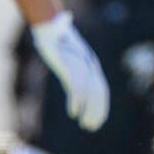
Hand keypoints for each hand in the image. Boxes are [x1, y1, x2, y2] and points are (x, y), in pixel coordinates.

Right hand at [32, 11, 109, 130]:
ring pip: (89, 91)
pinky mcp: (69, 65)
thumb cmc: (60, 39)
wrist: (52, 27)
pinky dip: (76, 99)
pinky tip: (73, 112)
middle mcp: (89, 65)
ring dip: (88, 109)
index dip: (101, 105)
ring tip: (85, 124)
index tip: (98, 120)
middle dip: (97, 111)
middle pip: (98, 92)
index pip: (102, 88)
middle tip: (92, 127)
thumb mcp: (70, 56)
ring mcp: (80, 65)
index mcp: (91, 64)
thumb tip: (76, 80)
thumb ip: (73, 68)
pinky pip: (76, 84)